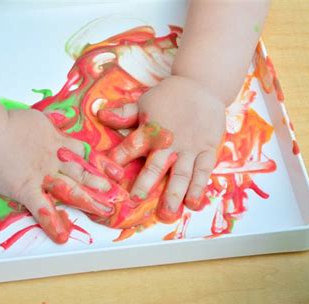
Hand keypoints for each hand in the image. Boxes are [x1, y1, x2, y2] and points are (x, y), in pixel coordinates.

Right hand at [0, 109, 124, 242]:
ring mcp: (42, 175)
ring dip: (87, 202)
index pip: (84, 154)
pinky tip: (62, 236)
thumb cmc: (8, 122)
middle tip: (118, 196)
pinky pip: (42, 208)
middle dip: (102, 185)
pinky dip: (52, 222)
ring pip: (70, 190)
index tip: (117, 173)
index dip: (101, 164)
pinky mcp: (26, 189)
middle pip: (83, 173)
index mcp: (57, 142)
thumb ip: (53, 119)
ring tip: (104, 212)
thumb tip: (64, 117)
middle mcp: (54, 160)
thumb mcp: (37, 116)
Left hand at [97, 75, 225, 221]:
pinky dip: (199, 187)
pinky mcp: (208, 150)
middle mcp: (169, 142)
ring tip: (167, 213)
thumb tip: (100, 114)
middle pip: (156, 165)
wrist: (202, 85)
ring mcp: (190, 148)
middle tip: (135, 201)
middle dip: (145, 183)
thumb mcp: (144, 102)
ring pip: (181, 173)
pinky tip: (193, 203)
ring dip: (173, 193)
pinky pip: (203, 171)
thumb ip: (124, 114)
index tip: (108, 173)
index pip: (131, 146)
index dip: (119, 158)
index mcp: (151, 129)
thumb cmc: (169, 97)